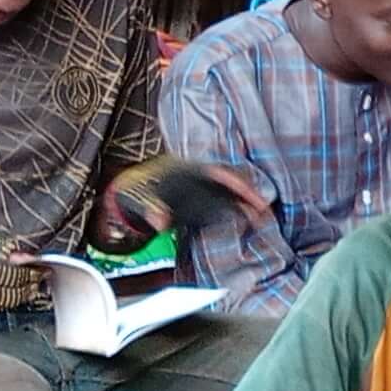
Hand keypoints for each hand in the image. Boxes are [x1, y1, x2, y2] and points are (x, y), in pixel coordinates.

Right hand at [0, 222, 45, 324]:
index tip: (42, 267)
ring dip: (17, 295)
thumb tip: (24, 257)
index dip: (28, 272)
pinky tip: (8, 291)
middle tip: (39, 278)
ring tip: (28, 285)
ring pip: (0, 304)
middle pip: (8, 293)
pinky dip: (1, 300)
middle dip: (26, 286)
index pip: (8, 275)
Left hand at [99, 154, 270, 242]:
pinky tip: (246, 219)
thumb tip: (160, 221)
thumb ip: (150, 209)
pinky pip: (222, 201)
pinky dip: (236, 209)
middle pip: (229, 181)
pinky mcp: (199, 198)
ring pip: (228, 191)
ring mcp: (199, 186)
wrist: (126, 194)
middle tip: (264, 212)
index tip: (252, 195)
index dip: (237, 182)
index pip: (218, 170)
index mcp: (185, 168)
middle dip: (249, 195)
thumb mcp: (139, 199)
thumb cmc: (133, 192)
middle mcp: (196, 174)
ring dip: (245, 203)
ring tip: (261, 218)